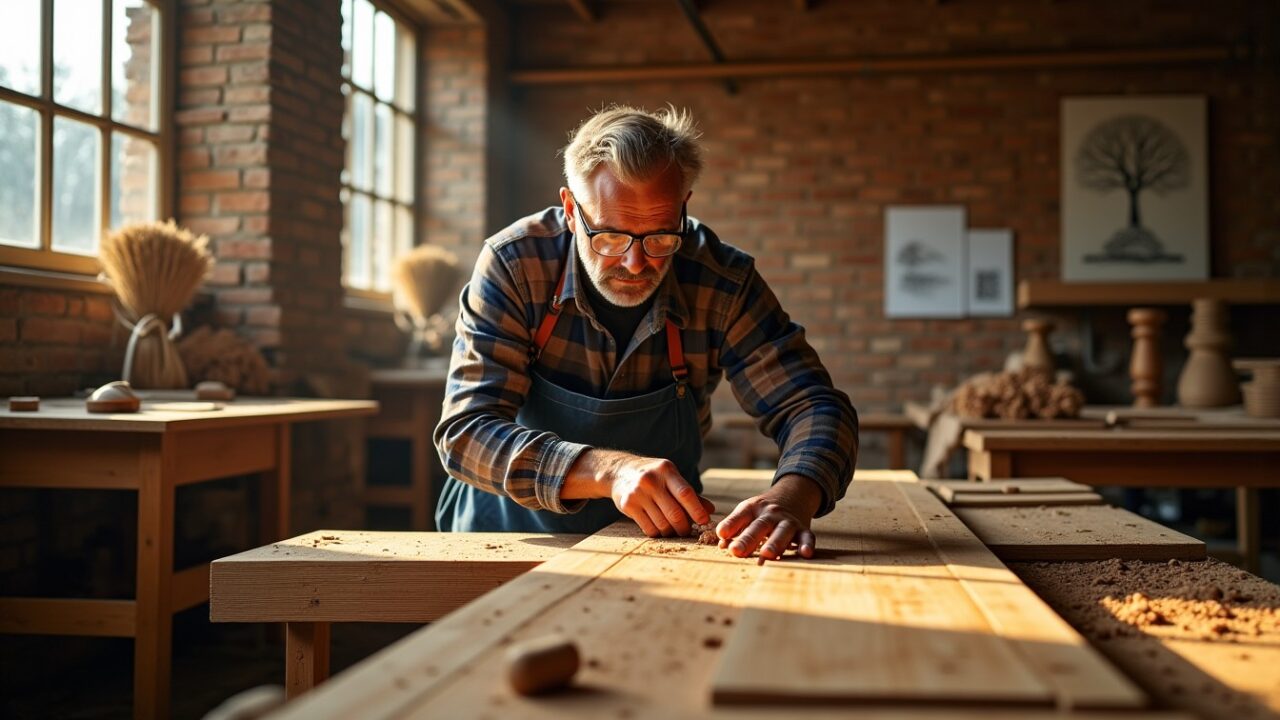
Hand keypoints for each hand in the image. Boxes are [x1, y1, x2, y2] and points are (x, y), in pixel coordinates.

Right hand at [563, 449, 713, 536]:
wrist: (620, 471)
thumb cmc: (654, 476)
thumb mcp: (671, 478)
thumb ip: (690, 494)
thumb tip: (711, 510)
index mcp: (666, 470)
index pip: (686, 493)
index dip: (697, 510)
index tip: (704, 522)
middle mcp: (651, 480)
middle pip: (675, 513)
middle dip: (684, 527)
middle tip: (687, 531)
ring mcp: (638, 492)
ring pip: (662, 524)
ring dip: (671, 532)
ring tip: (673, 530)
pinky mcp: (628, 505)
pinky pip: (649, 528)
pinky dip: (658, 533)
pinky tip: (659, 529)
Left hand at [716, 474, 822, 561]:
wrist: (793, 495)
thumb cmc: (763, 511)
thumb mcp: (747, 512)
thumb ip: (734, 527)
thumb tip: (721, 546)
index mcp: (753, 508)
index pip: (740, 516)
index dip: (730, 525)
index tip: (721, 534)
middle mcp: (771, 513)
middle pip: (759, 526)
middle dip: (748, 539)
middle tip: (736, 551)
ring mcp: (787, 521)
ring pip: (782, 531)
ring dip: (775, 543)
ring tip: (767, 554)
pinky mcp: (803, 529)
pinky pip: (807, 536)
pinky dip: (807, 544)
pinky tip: (805, 553)